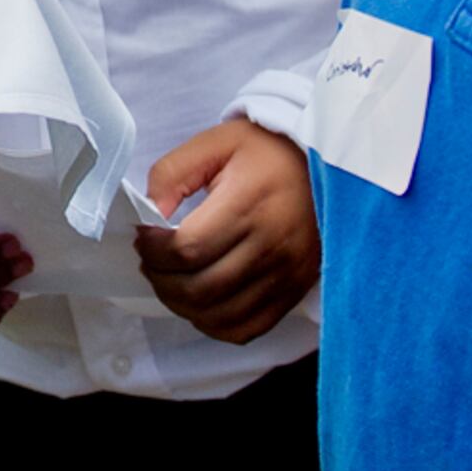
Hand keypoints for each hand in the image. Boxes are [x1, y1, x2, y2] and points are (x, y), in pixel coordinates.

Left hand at [130, 118, 318, 344]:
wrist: (326, 166)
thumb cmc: (268, 152)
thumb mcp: (217, 142)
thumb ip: (173, 173)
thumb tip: (150, 214)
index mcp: (248, 204)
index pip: (187, 249)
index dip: (154, 251)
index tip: (144, 238)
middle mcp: (270, 245)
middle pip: (199, 288)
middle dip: (160, 280)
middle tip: (151, 262)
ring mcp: (285, 274)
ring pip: (219, 315)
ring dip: (181, 306)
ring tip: (170, 281)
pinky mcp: (294, 291)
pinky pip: (248, 328)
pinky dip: (215, 325)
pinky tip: (201, 304)